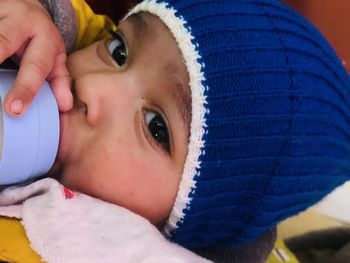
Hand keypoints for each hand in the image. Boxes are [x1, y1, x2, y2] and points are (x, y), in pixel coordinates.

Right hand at [0, 0, 72, 115]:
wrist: (27, 8)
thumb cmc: (41, 41)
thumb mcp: (54, 57)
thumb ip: (59, 80)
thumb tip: (65, 106)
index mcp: (44, 34)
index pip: (35, 65)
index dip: (25, 88)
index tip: (14, 110)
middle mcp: (21, 18)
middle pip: (2, 42)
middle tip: (0, 101)